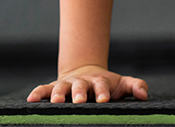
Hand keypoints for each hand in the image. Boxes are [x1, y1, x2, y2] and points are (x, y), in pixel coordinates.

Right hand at [27, 65, 148, 103]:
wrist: (87, 73)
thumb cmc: (107, 85)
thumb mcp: (122, 84)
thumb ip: (135, 86)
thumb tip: (144, 94)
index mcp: (99, 82)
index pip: (102, 86)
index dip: (102, 92)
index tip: (103, 100)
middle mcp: (82, 82)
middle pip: (80, 86)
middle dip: (79, 93)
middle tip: (79, 101)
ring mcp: (67, 85)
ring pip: (61, 88)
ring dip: (58, 94)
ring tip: (55, 102)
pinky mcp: (54, 88)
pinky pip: (44, 89)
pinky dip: (38, 93)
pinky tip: (30, 99)